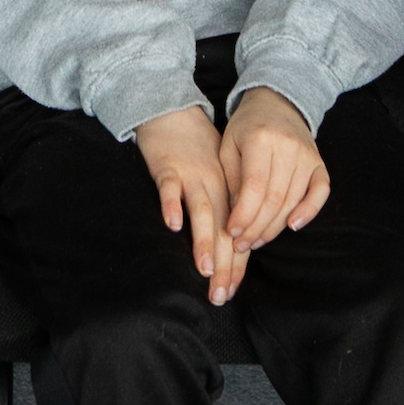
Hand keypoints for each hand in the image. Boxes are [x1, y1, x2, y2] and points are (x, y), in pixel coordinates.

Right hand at [134, 106, 239, 304]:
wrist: (172, 110)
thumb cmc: (195, 149)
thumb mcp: (216, 177)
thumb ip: (222, 207)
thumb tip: (230, 249)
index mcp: (227, 191)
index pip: (236, 233)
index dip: (235, 264)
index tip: (232, 292)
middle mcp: (214, 185)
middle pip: (223, 230)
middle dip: (223, 265)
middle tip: (220, 295)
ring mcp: (191, 175)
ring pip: (202, 210)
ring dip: (204, 240)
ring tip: (205, 268)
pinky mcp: (167, 166)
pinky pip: (170, 186)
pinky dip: (171, 204)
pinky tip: (172, 223)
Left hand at [220, 87, 329, 256]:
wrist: (276, 103)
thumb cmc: (246, 128)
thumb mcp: (228, 146)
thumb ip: (231, 180)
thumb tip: (236, 217)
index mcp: (260, 139)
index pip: (254, 187)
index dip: (244, 215)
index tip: (231, 232)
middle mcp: (287, 147)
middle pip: (274, 199)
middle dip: (256, 227)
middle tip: (242, 244)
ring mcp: (307, 155)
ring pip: (293, 201)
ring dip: (275, 227)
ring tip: (257, 240)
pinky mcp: (319, 163)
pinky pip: (321, 192)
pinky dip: (309, 212)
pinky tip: (293, 226)